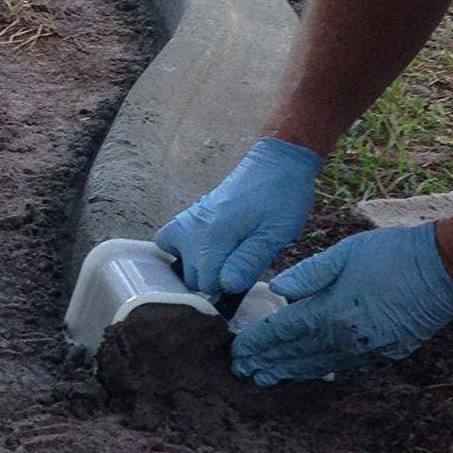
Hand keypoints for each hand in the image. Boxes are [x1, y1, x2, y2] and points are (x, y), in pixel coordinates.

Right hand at [155, 137, 322, 293]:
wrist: (277, 162)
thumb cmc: (282, 196)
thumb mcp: (275, 233)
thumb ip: (248, 261)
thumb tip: (226, 286)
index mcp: (213, 236)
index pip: (205, 284)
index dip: (225, 290)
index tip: (242, 281)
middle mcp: (193, 229)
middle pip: (190, 277)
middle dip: (212, 280)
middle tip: (238, 269)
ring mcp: (188, 220)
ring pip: (175, 261)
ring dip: (197, 267)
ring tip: (222, 260)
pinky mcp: (190, 214)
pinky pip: (169, 239)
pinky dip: (182, 249)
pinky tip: (204, 250)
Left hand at [232, 223, 452, 385]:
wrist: (445, 270)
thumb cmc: (392, 254)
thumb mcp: (344, 253)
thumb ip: (307, 273)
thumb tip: (276, 289)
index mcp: (332, 312)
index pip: (283, 332)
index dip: (257, 343)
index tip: (236, 351)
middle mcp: (346, 338)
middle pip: (295, 354)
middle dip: (266, 363)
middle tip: (240, 372)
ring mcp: (366, 350)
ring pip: (316, 365)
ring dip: (288, 372)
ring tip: (264, 378)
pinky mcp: (384, 353)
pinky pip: (340, 365)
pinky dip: (316, 370)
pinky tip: (305, 372)